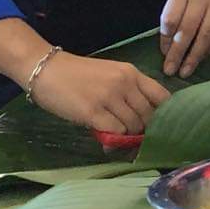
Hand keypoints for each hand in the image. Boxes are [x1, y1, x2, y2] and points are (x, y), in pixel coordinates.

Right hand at [28, 53, 170, 133]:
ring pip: (133, 126)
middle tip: (133, 136)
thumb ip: (128, 92)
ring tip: (116, 136)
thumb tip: (143, 122)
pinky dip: (113, 139)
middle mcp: (124, 83)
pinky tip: (105, 139)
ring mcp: (109, 97)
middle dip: (144, 129)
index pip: (162, 96)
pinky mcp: (93, 112)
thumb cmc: (77, 74)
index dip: (164, 114)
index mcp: (131, 73)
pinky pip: (115, 132)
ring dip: (127, 135)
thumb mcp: (110, 74)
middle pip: (149, 115)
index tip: (160, 125)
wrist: (45, 69)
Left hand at [159, 0, 209, 77]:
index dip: (166, 39)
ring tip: (186, 70)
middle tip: (170, 71)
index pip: (171, 18)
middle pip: (187, 28)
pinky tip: (203, 57)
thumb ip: (174, 12)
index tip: (163, 54)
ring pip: (206, 34)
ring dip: (195, 55)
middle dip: (178, 52)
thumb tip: (168, 45)